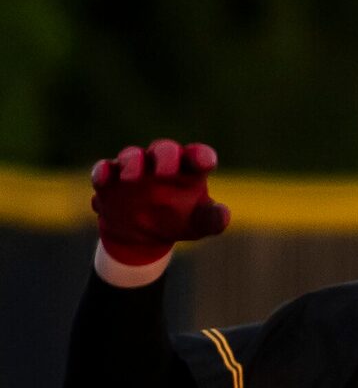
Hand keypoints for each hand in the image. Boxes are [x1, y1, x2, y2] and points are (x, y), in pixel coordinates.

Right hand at [92, 140, 229, 266]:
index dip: (201, 156)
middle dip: (165, 156)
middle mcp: (161, 164)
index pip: (197, 157)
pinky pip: (104, 169)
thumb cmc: (180, 223)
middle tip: (166, 170)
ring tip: (132, 177)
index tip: (205, 161)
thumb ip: (213, 219)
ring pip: (132, 156)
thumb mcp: (200, 224)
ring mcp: (135, 169)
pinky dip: (102, 172)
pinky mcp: (110, 179)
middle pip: (164, 149)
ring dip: (131, 163)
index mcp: (189, 171)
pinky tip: (103, 180)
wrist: (145, 237)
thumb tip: (224, 214)